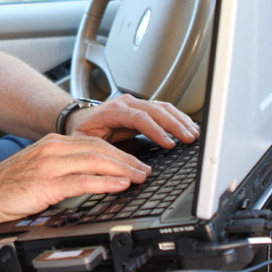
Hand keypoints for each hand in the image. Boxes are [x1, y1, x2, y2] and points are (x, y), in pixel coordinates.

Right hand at [0, 134, 151, 224]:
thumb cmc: (7, 186)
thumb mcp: (38, 167)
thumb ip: (62, 166)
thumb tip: (89, 174)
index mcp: (52, 142)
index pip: (94, 142)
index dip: (118, 152)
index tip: (134, 161)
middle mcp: (53, 148)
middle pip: (99, 149)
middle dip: (126, 159)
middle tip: (145, 169)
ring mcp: (50, 165)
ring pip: (95, 161)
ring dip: (122, 169)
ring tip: (140, 177)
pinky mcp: (47, 183)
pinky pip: (82, 180)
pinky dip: (105, 181)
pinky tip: (120, 184)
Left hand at [66, 94, 199, 148]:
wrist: (78, 119)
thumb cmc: (81, 132)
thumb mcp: (84, 143)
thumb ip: (99, 152)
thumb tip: (115, 168)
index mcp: (112, 111)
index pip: (139, 118)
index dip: (156, 130)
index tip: (169, 144)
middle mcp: (125, 103)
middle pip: (155, 110)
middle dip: (174, 125)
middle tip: (188, 139)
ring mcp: (134, 104)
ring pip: (162, 107)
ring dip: (179, 120)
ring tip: (193, 133)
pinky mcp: (141, 108)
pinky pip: (162, 109)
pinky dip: (177, 117)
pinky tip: (187, 126)